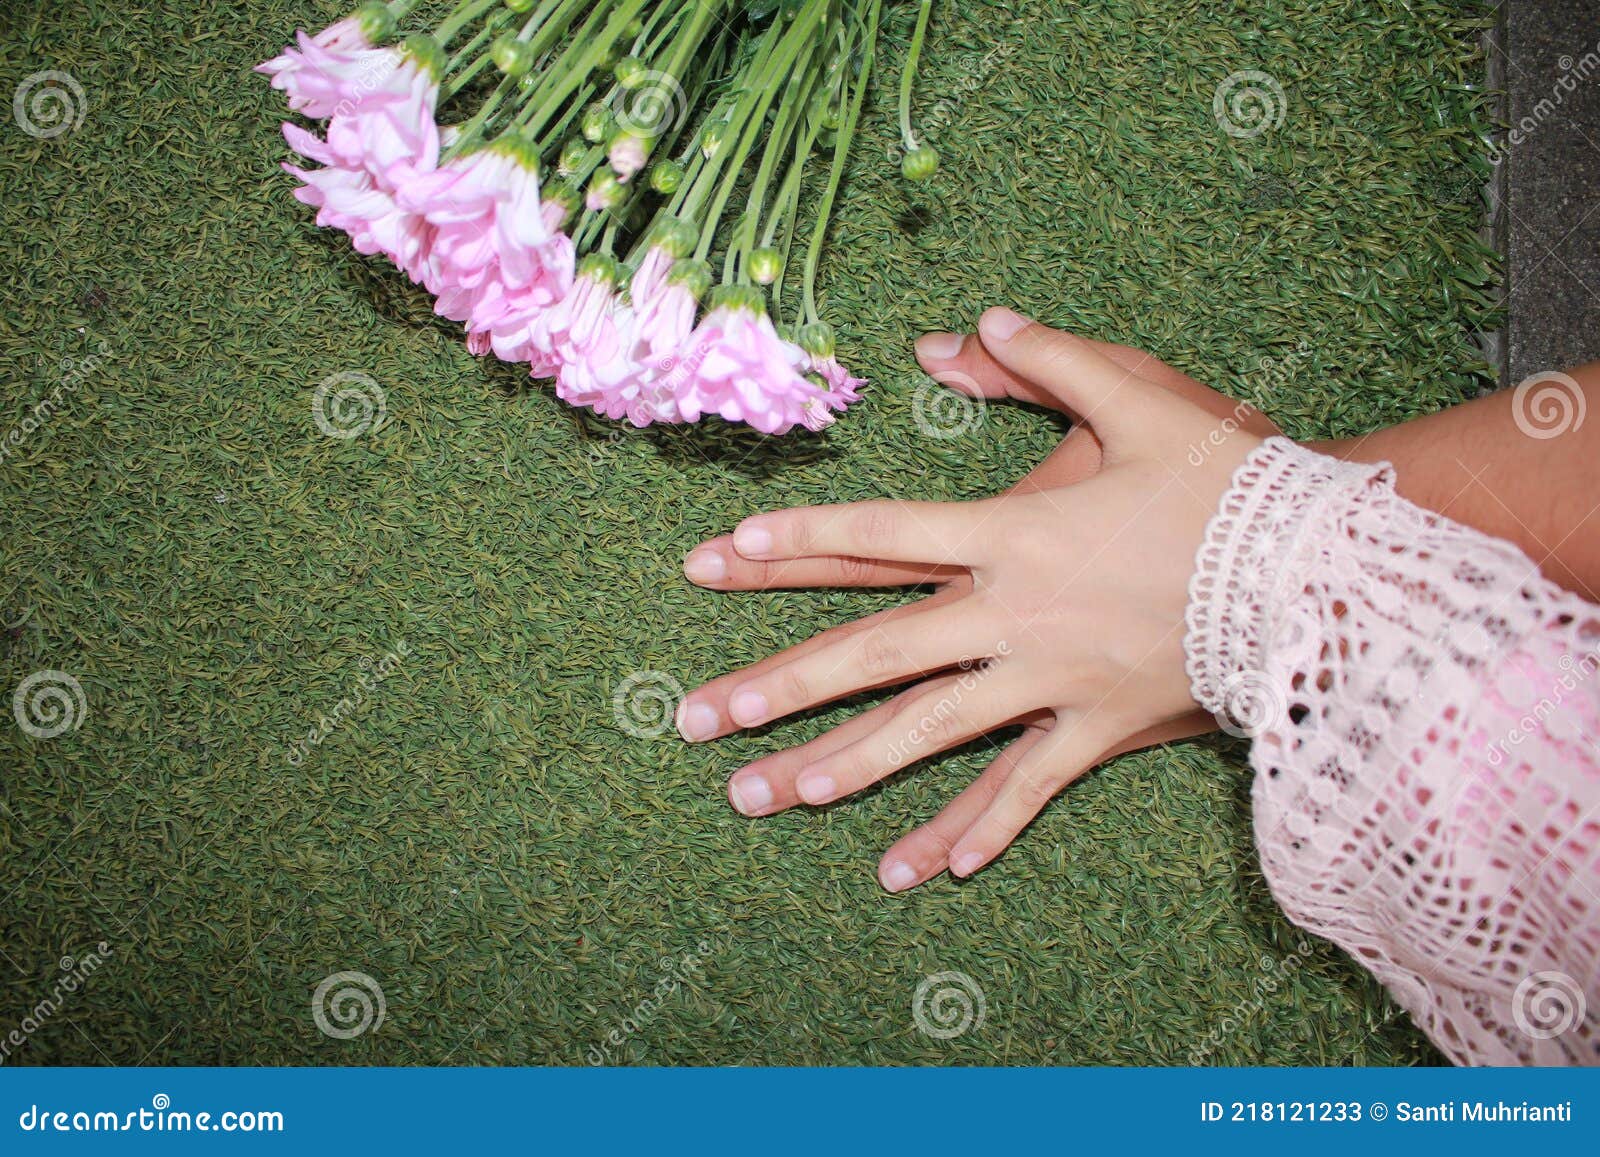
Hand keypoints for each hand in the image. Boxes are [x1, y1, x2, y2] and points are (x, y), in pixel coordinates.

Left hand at [676, 308, 1278, 890]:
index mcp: (1014, 531)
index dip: (799, 537)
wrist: (1324, 575)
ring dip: (852, 765)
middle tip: (703, 719)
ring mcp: (1054, 681)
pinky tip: (935, 866)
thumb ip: (1048, 360)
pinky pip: (1033, 785)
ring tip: (781, 793)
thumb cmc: (1232, 482)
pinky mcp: (1102, 728)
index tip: (724, 550)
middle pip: (878, 651)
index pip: (882, 532)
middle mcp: (1014, 613)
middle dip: (784, 684)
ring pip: (933, 732)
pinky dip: (988, 822)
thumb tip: (970, 324)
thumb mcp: (1143, 397)